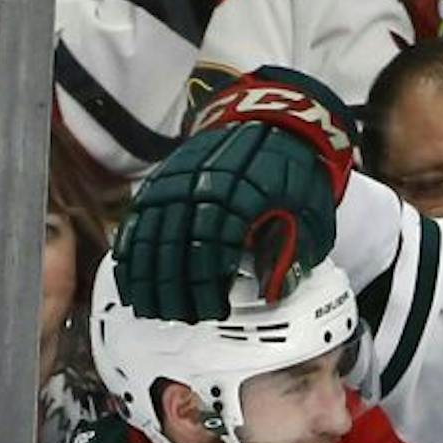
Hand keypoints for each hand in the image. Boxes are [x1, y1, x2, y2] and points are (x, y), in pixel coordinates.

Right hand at [112, 67, 358, 322]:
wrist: (273, 124)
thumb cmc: (295, 176)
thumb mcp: (310, 213)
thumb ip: (293, 251)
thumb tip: (273, 292)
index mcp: (241, 194)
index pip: (214, 246)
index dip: (210, 284)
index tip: (214, 312)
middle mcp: (201, 185)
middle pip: (177, 245)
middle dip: (176, 289)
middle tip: (183, 318)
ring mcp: (177, 181)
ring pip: (150, 235)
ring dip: (149, 277)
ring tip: (155, 310)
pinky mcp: (162, 181)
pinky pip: (138, 220)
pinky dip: (131, 253)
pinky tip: (133, 281)